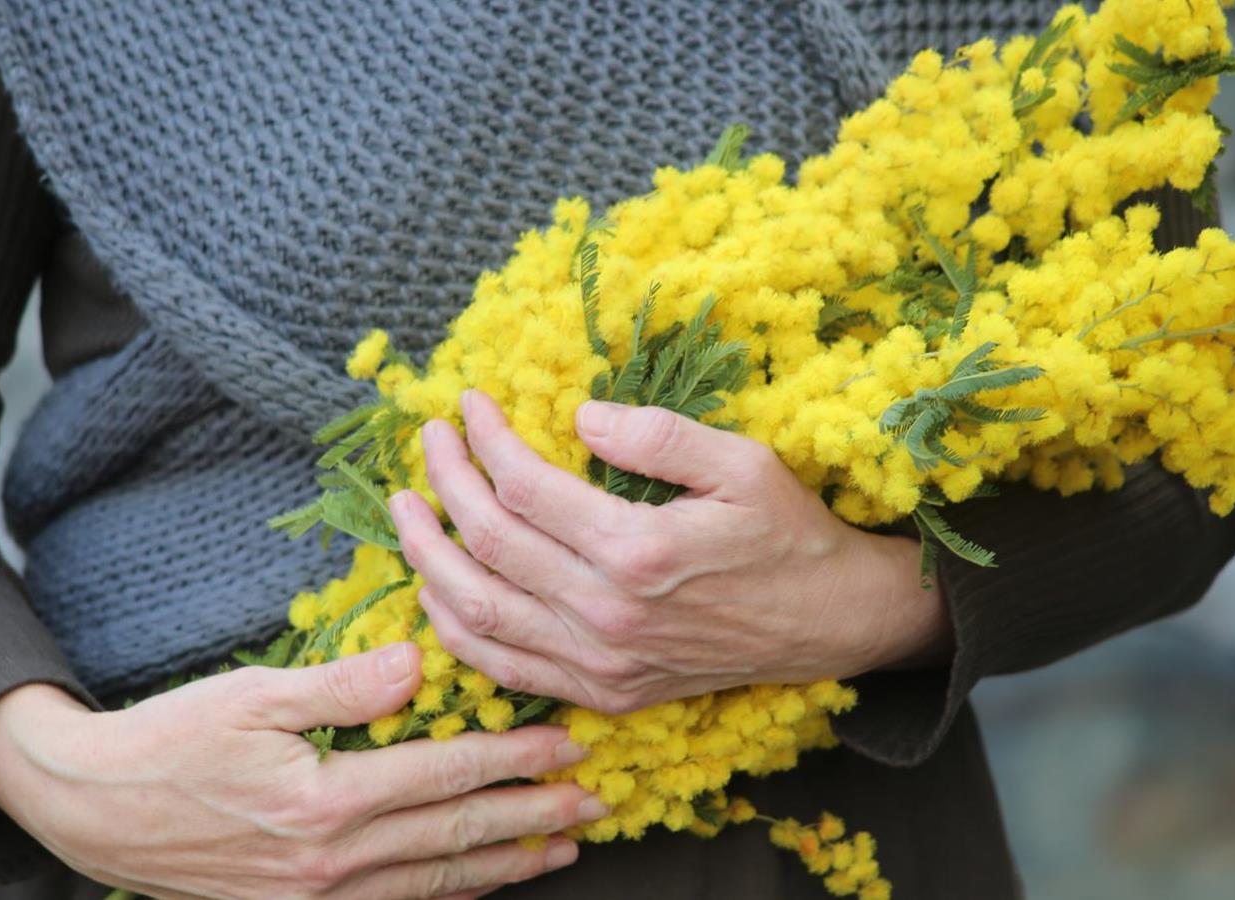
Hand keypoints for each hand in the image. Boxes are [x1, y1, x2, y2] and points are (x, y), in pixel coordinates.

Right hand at [0, 643, 604, 898]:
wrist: (91, 811)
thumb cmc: (168, 743)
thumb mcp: (250, 696)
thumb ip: (342, 686)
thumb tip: (421, 663)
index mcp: (327, 801)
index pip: (447, 774)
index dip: (515, 760)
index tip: (569, 746)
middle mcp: (332, 864)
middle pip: (457, 834)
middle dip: (533, 817)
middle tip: (593, 803)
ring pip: (437, 882)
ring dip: (506, 864)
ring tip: (563, 850)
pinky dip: (449, 897)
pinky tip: (482, 887)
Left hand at [385, 390, 948, 714]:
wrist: (828, 622)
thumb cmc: (786, 532)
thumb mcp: (741, 462)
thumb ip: (658, 435)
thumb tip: (579, 415)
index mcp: (638, 551)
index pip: (524, 487)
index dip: (485, 440)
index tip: (468, 404)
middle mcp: (607, 615)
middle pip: (487, 544)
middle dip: (444, 483)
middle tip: (429, 440)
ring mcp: (599, 663)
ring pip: (477, 612)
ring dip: (426, 557)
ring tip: (406, 509)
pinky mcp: (601, 693)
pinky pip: (502, 668)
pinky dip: (456, 630)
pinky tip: (436, 590)